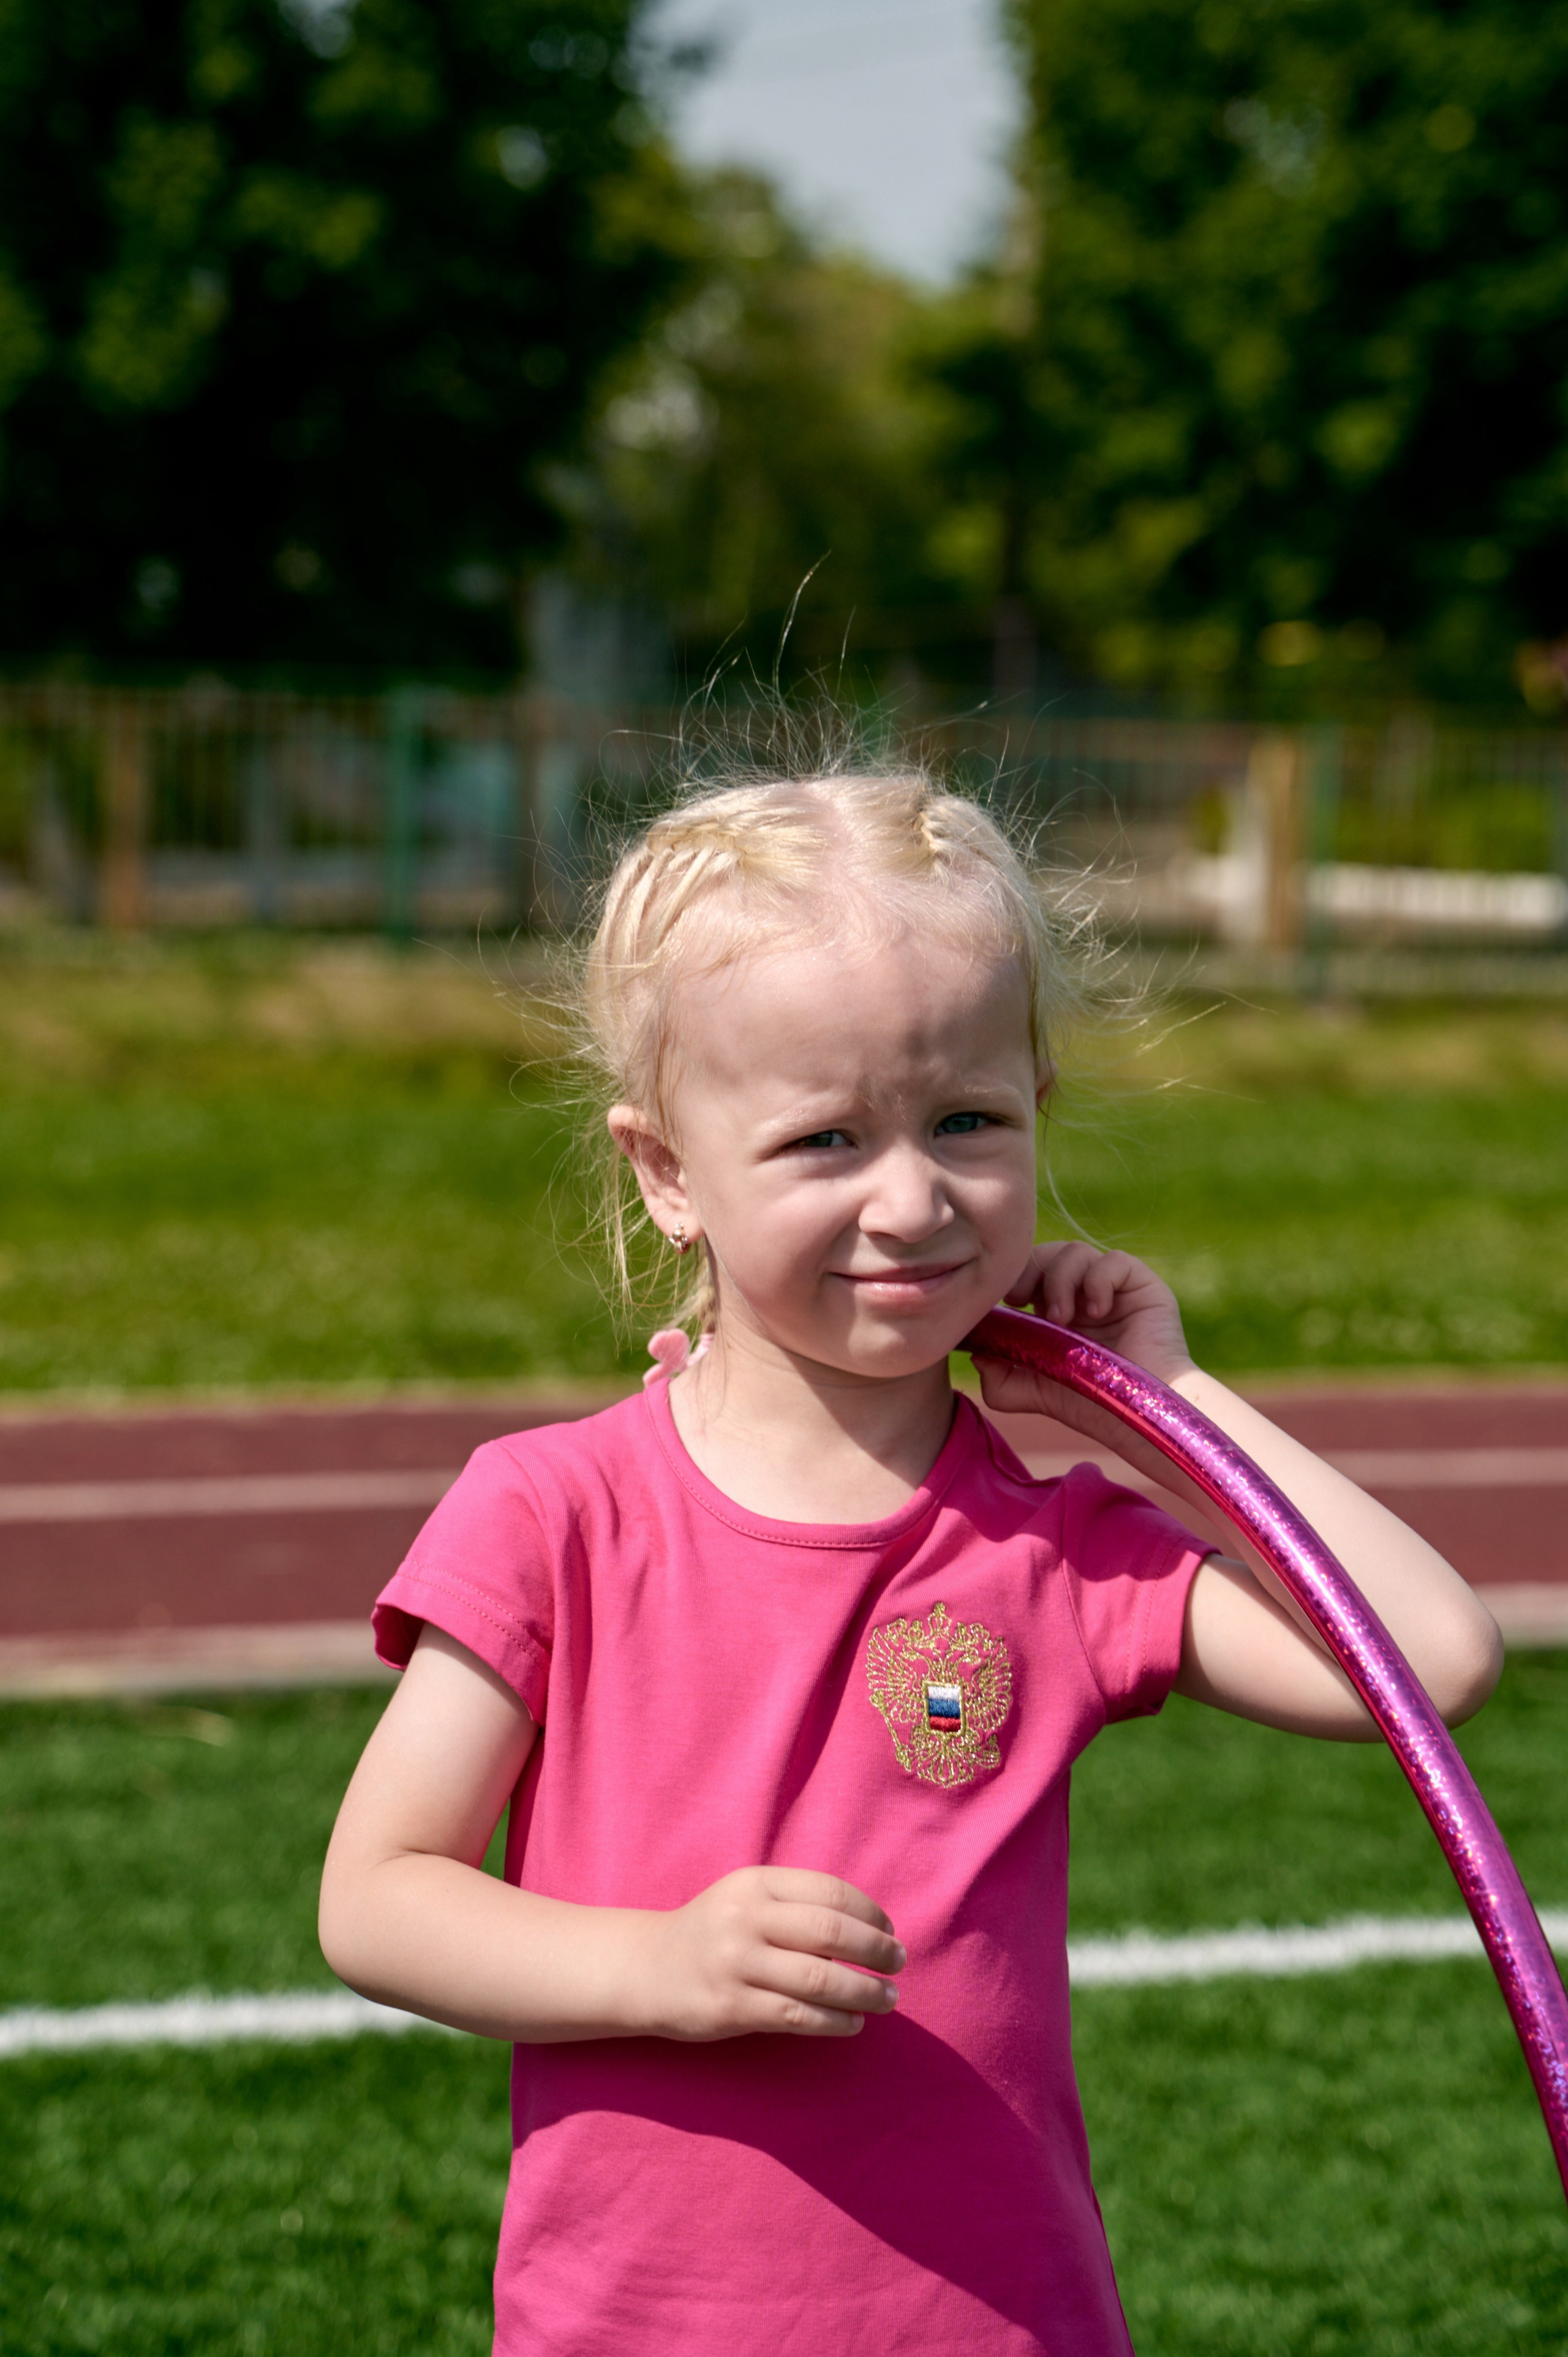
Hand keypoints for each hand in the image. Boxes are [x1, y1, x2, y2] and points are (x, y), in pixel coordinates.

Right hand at [635, 1866, 903, 2040]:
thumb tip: (867, 1932)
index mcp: (755, 1884)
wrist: (647, 1969)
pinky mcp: (729, 2008)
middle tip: (899, 1964)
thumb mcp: (747, 1901)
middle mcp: (745, 1918)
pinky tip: (852, 2024)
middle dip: (876, 1950)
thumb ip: (796, 1906)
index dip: (870, 1913)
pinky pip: (795, 2016)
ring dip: (864, 1992)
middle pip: (830, 1931)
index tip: (891, 1932)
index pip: (829, 1892)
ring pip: (818, 1979)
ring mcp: (736, 1964)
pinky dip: (833, 2022)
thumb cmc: (713, 1932)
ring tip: (887, 1999)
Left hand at [972, 1242, 1196, 1465]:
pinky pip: (1113, 1260)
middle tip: (1023, 1300)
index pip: (1026, 1273)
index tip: (1004, 1301)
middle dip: (1028, 1270)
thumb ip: (1000, 1378)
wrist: (1139, 1417)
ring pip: (1074, 1251)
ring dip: (1060, 1280)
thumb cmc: (1092, 1405)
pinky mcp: (1141, 1284)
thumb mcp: (1035, 1393)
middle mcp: (1082, 1294)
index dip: (1011, 1277)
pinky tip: (1097, 1312)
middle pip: (1045, 1253)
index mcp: (1056, 1311)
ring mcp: (1111, 1288)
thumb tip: (975, 1351)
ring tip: (1063, 1318)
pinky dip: (1098, 1280)